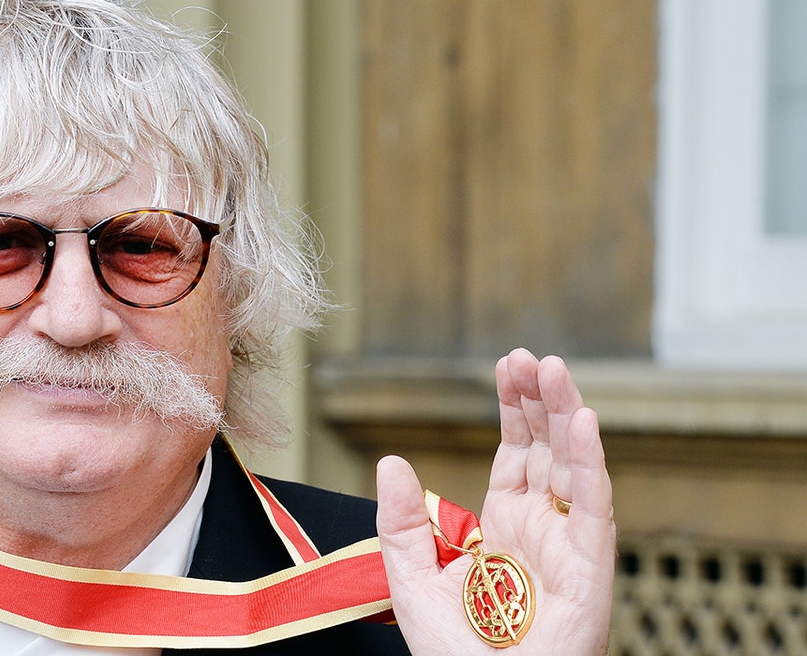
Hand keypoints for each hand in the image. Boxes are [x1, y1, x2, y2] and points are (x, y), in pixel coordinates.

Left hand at [375, 348, 615, 653]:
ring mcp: (568, 543)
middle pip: (546, 448)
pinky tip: (582, 421)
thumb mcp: (412, 577)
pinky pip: (594, 505)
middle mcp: (540, 527)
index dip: (513, 408)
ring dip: (566, 415)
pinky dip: (590, 461)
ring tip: (554, 369)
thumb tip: (390, 460)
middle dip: (539, 400)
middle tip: (529, 356)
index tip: (507, 364)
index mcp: (503, 526)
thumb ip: (402, 520)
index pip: (515, 452)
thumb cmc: (456, 652)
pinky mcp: (589, 564)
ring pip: (574, 464)